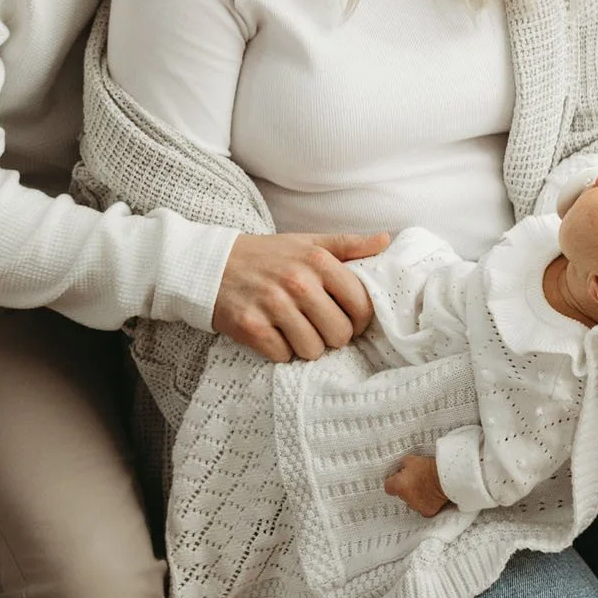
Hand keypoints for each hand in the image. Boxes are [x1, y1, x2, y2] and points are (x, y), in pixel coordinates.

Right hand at [213, 231, 388, 361]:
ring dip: (305, 345)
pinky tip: (273, 333)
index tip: (344, 317)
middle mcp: (298, 282)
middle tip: (316, 325)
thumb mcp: (307, 242)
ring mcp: (273, 305)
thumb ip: (348, 245)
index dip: (358, 319)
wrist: (212, 265)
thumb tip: (385, 241)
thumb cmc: (267, 256)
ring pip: (313, 350)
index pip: (361, 306)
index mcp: (318, 261)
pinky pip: (284, 356)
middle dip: (331, 335)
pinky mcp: (252, 327)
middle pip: (339, 335)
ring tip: (293, 329)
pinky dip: (280, 350)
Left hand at [384, 453, 449, 516]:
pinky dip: (426, 503)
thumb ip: (401, 467)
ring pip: (412, 502)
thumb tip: (399, 471)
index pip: (388, 487)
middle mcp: (406, 499)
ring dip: (415, 497)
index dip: (393, 482)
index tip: (399, 478)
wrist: (447, 478)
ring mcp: (416, 507)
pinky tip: (431, 495)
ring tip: (425, 487)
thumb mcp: (410, 460)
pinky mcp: (427, 512)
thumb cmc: (428, 467)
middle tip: (416, 480)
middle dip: (406, 488)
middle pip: (401, 495)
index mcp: (399, 486)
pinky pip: (422, 508)